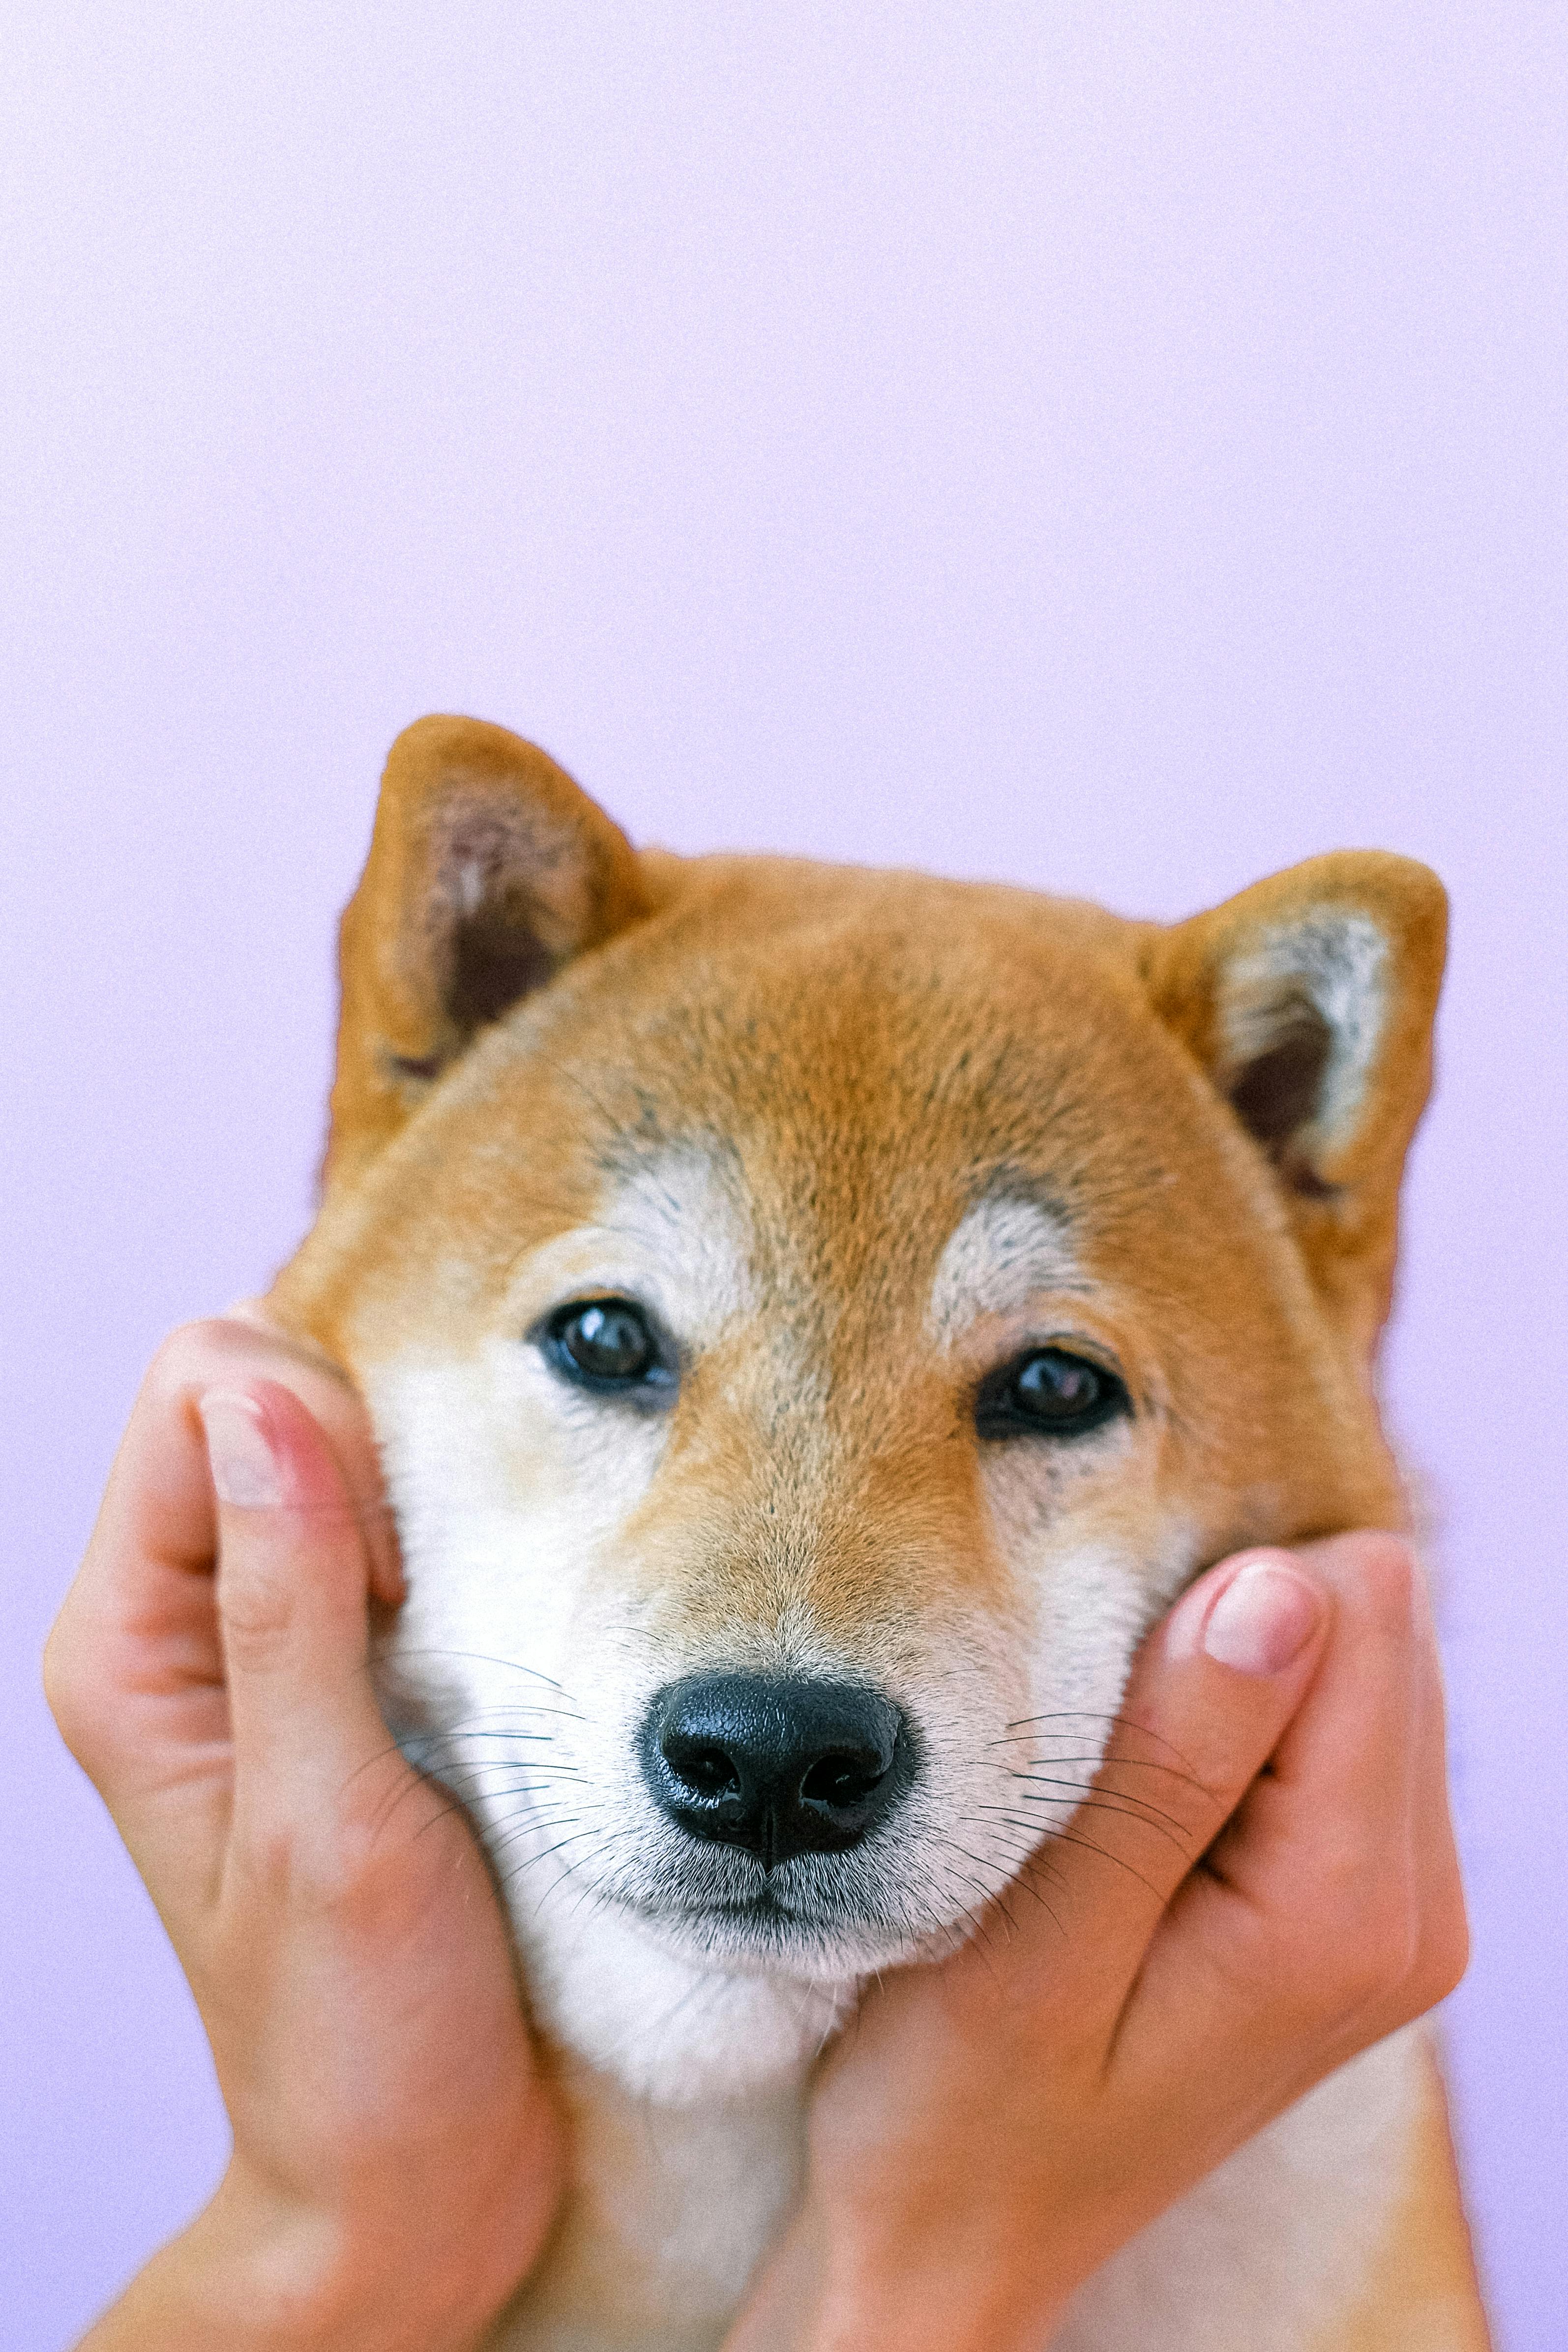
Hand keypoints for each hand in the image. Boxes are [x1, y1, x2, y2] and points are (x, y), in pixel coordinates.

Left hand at [45, 1317, 562, 2351]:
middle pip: (260, 1385)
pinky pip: (389, 1507)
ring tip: (466, 1614)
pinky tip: (487, 1613)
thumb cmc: (362, 2030)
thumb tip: (266, 1400)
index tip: (395, 1580)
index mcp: (127, 1643)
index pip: (198, 1390)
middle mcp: (178, 1616)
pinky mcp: (346, 1651)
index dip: (316, 1434)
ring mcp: (263, 1628)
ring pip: (332, 1432)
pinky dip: (450, 1528)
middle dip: (368, 1446)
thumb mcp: (327, 1820)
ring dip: (419, 1490)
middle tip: (432, 1601)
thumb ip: (289, 1604)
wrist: (413, 2166)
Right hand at [728, 1535, 1467, 2351]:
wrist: (957, 2245)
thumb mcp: (1035, 1943)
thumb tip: (1281, 1590)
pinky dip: (1235, 1717)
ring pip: (1362, 1659)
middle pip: (1378, 1624)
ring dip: (1228, 1675)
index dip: (1209, 1606)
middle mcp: (1414, 1910)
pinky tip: (1146, 1800)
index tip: (1099, 1691)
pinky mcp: (1354, 1902)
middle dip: (1228, 1632)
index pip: (1358, 1610)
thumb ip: (1172, 1764)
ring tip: (1113, 1779)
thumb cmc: (957, 2113)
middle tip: (1097, 1740)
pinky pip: (1338, 1720)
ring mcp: (1396, 1911)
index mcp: (1346, 1912)